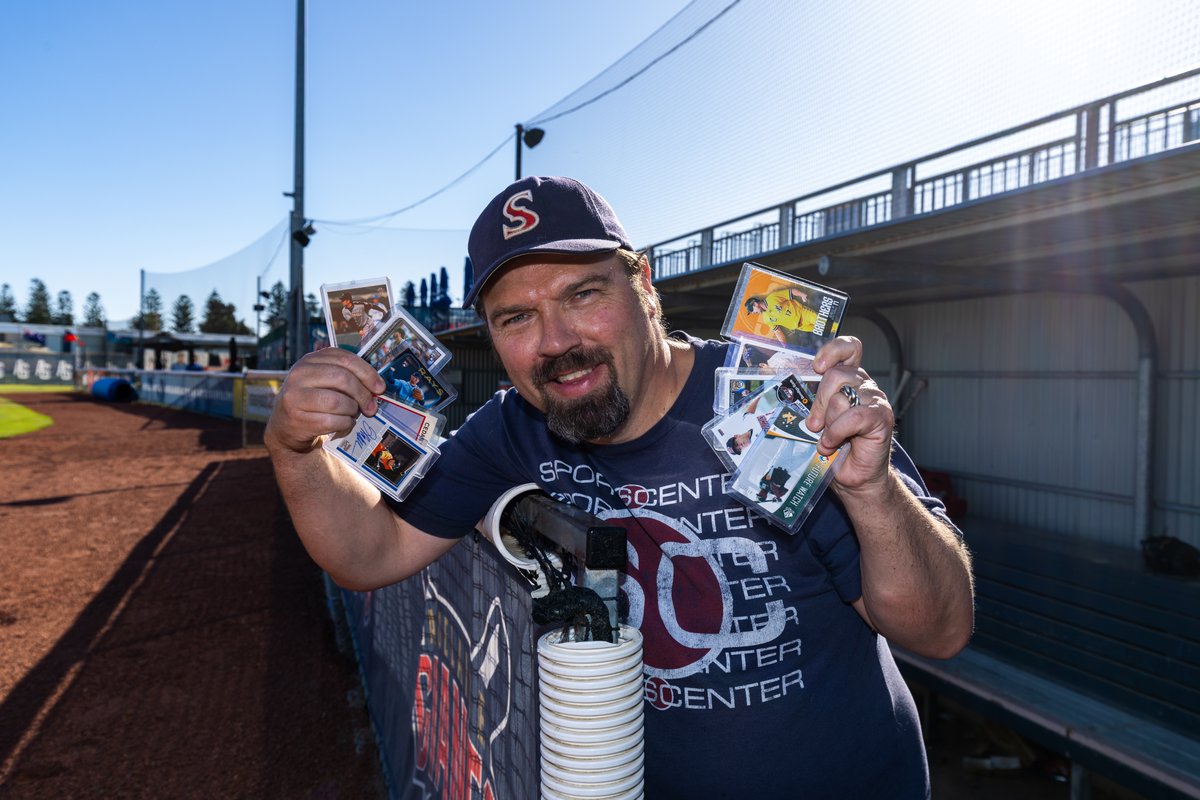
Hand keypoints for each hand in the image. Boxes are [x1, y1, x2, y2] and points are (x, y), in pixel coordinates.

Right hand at [264, 347, 385, 454]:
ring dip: (352, 410)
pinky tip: (344, 423)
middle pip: (342, 378)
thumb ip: (347, 376)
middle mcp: (299, 374)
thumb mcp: (325, 380)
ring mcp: (295, 396)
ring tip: (353, 414)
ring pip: (337, 401)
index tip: (380, 387)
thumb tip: (377, 386)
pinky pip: (331, 421)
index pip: (345, 359)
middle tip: (371, 407)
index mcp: (310, 360)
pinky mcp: (296, 418)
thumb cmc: (314, 400)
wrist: (286, 425)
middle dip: (363, 394)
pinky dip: (345, 424)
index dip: (367, 373)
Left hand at [805, 336, 894, 494]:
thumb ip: (812, 403)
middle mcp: (863, 386)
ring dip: (829, 422)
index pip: (849, 349)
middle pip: (836, 375)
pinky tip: (832, 444)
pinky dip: (838, 432)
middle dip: (819, 401)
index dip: (834, 350)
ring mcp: (875, 400)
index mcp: (848, 381)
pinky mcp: (882, 417)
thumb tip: (790, 394)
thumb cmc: (835, 448)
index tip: (817, 365)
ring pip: (843, 396)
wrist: (855, 477)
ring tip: (826, 439)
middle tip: (814, 424)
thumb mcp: (818, 420)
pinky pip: (854, 416)